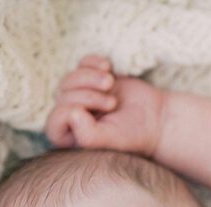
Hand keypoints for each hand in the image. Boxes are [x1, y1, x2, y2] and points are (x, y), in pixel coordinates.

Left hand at [45, 54, 165, 157]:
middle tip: (112, 103)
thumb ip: (88, 135)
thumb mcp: (111, 140)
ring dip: (90, 77)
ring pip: (69, 78)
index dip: (73, 111)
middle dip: (87, 95)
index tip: (97, 115)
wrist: (155, 120)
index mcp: (72, 139)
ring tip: (110, 83)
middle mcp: (72, 119)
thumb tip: (70, 113)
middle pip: (62, 97)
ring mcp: (81, 97)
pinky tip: (109, 68)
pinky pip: (81, 63)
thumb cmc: (132, 136)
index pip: (54, 122)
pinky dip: (93, 62)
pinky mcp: (92, 79)